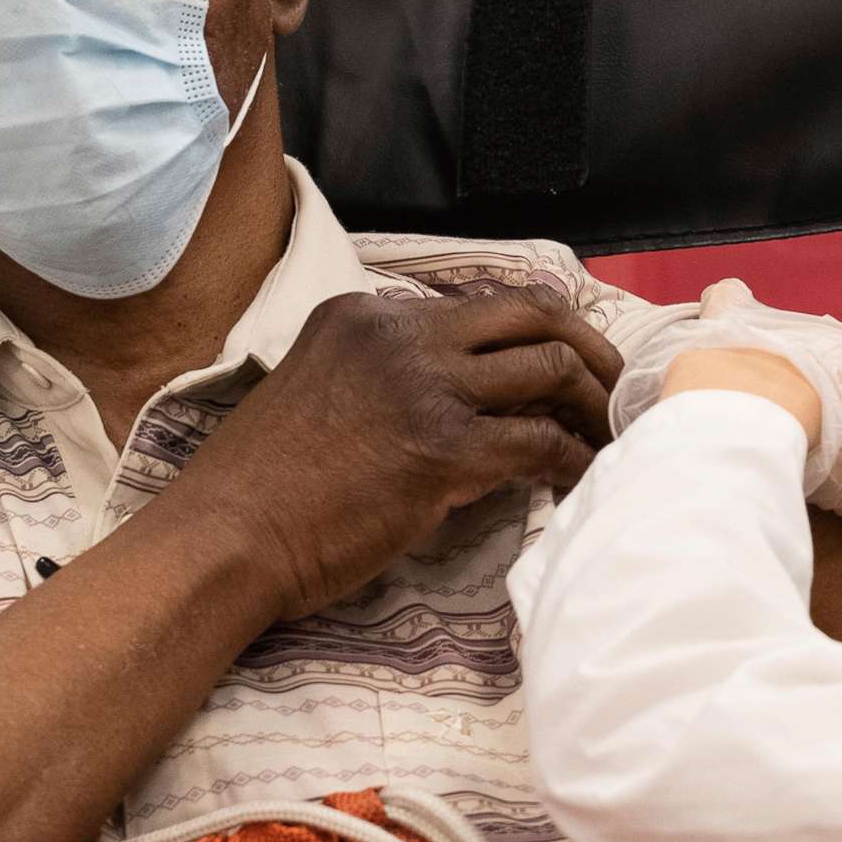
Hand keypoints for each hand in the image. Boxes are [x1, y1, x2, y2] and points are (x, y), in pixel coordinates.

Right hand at [170, 285, 624, 620]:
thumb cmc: (262, 486)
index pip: (478, 304)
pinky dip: (574, 458)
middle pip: (530, 313)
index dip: (533, 332)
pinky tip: (583, 478)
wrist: (226, 537)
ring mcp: (424, 387)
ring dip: (593, 402)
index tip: (563, 362)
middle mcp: (399, 333)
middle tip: (615, 386)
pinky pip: (540, 441)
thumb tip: (457, 396)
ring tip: (610, 435)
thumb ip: (381, 375)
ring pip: (548, 368)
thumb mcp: (317, 390)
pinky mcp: (443, 450)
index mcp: (364, 314)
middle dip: (588, 345)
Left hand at [620, 279, 841, 584]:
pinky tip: (731, 340)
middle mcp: (841, 342)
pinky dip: (733, 323)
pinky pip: (734, 312)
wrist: (741, 405)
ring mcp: (786, 331)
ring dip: (813, 372)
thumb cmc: (821, 437)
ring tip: (805, 409)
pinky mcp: (733, 327)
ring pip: (810, 347)